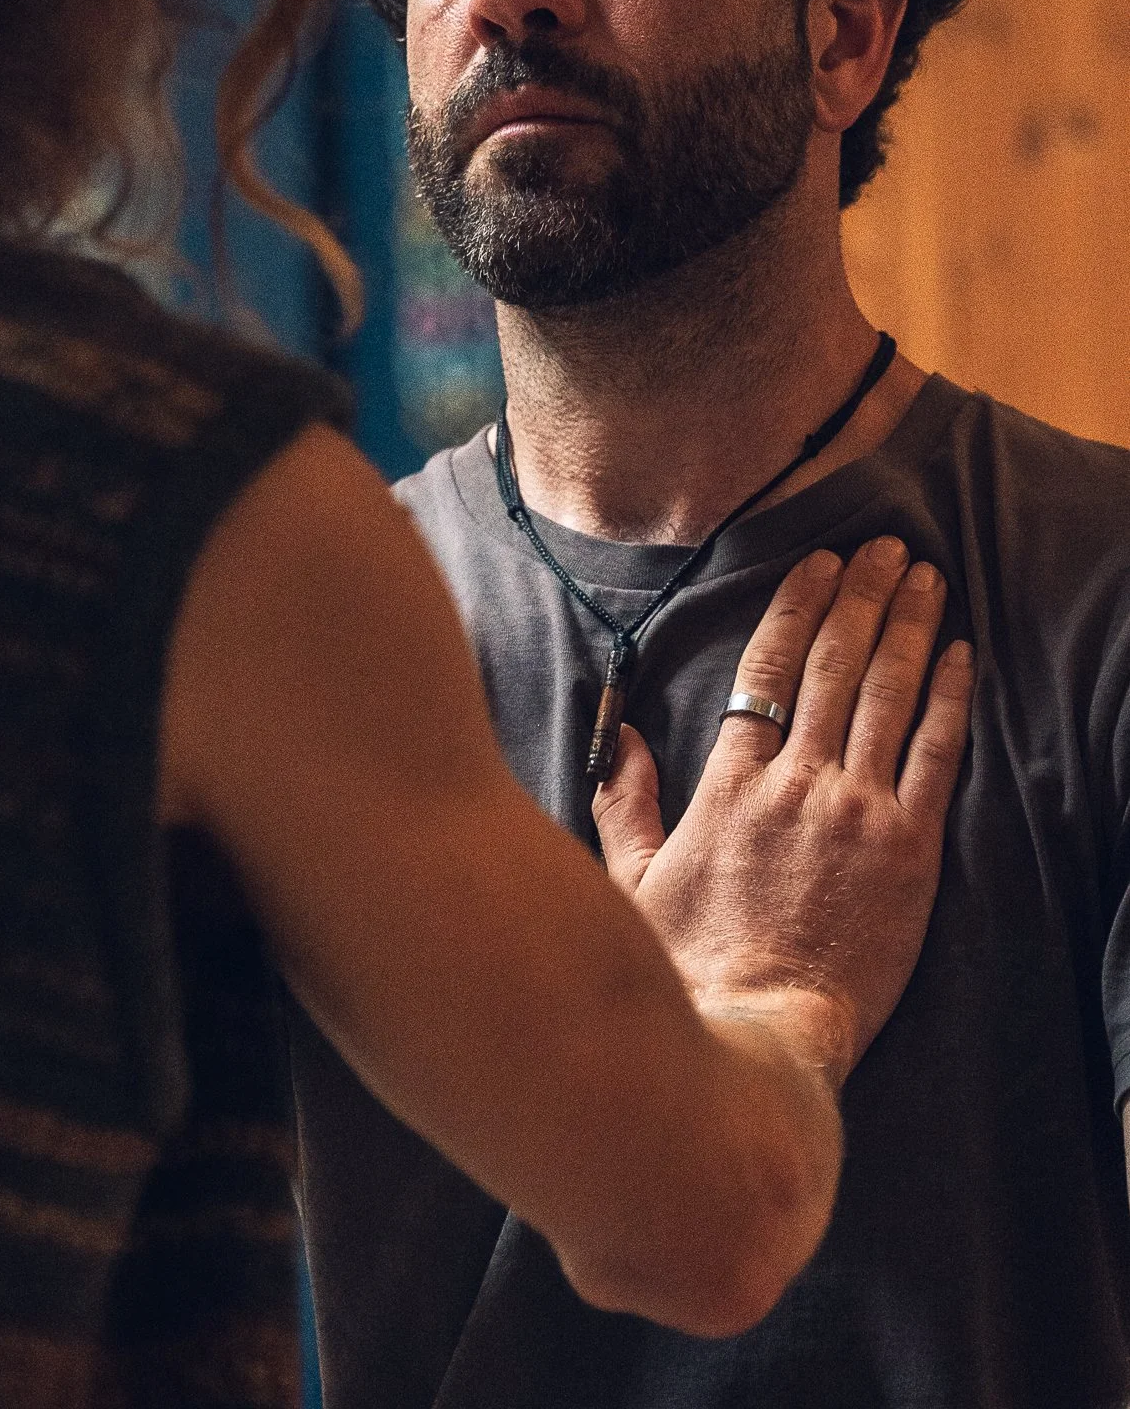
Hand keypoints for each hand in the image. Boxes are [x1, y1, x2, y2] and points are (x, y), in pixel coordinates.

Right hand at [592, 540, 972, 1089]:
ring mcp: (856, 813)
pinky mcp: (910, 852)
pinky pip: (935, 757)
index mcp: (730, 785)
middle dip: (861, 597)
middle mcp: (796, 783)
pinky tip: (959, 656)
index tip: (819, 564)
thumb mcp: (633, 881)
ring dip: (907, 627)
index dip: (796, 608)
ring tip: (925, 578)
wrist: (760, 1034)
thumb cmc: (692, 969)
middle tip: (884, 548)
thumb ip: (623, 802)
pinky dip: (948, 699)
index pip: (766, 672)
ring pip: (886, 695)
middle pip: (833, 666)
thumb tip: (621, 737)